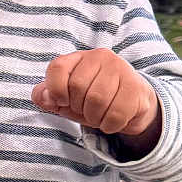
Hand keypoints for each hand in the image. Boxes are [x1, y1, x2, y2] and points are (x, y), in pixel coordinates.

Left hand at [32, 48, 159, 140]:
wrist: (130, 105)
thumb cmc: (90, 101)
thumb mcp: (64, 100)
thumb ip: (47, 96)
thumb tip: (44, 96)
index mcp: (78, 58)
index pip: (57, 67)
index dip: (56, 90)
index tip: (63, 101)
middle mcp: (100, 57)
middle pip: (78, 87)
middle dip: (78, 108)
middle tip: (86, 110)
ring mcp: (121, 69)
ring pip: (97, 100)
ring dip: (94, 118)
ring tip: (99, 115)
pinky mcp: (137, 86)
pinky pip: (116, 113)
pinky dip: (109, 125)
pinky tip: (112, 121)